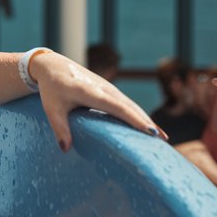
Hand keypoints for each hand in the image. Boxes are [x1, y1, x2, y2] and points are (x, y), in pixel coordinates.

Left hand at [28, 50, 166, 152]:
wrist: (53, 66)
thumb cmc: (51, 88)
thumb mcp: (52, 108)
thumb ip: (59, 128)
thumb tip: (65, 150)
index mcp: (91, 92)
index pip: (118, 107)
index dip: (135, 120)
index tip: (151, 132)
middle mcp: (105, 88)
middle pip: (131, 107)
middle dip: (148, 123)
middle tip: (164, 142)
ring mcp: (109, 88)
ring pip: (132, 105)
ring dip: (147, 120)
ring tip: (162, 139)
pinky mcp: (110, 90)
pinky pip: (128, 104)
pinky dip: (140, 115)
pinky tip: (148, 128)